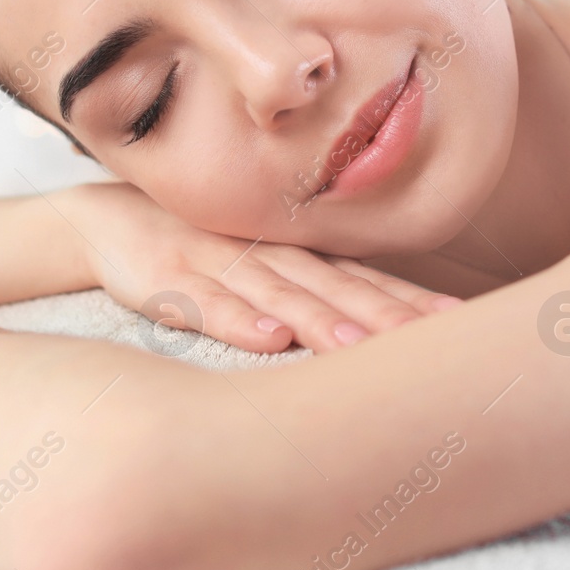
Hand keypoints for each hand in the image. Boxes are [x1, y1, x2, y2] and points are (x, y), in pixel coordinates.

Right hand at [59, 182, 464, 353]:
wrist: (108, 222)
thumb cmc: (200, 256)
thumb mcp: (263, 272)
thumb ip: (318, 296)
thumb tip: (387, 335)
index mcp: (298, 258)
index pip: (366, 281)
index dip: (411, 303)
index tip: (461, 327)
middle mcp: (270, 256)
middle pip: (338, 289)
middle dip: (386, 317)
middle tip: (432, 343)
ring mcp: (221, 264)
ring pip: (280, 294)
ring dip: (321, 321)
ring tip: (358, 347)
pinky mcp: (169, 277)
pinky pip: (205, 302)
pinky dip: (236, 318)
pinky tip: (266, 338)